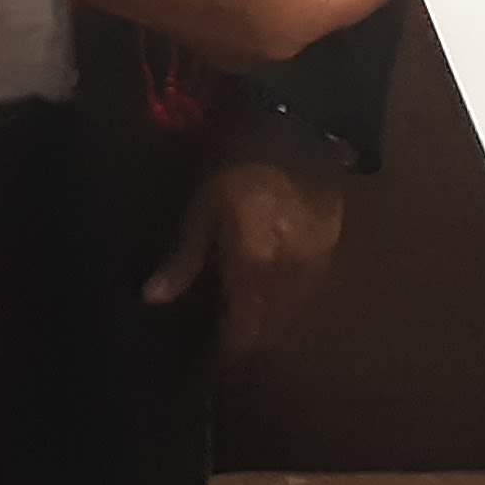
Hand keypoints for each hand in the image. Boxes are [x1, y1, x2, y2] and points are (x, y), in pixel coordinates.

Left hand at [141, 151, 352, 357]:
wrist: (299, 127)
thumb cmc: (237, 163)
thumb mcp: (202, 206)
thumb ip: (184, 257)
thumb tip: (152, 299)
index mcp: (255, 264)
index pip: (243, 329)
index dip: (226, 349)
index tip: (206, 357)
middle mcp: (291, 274)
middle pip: (270, 330)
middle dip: (247, 341)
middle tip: (223, 341)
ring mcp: (317, 264)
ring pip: (291, 315)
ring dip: (268, 324)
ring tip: (244, 320)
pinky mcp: (332, 251)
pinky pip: (307, 293)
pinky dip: (287, 301)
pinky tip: (270, 294)